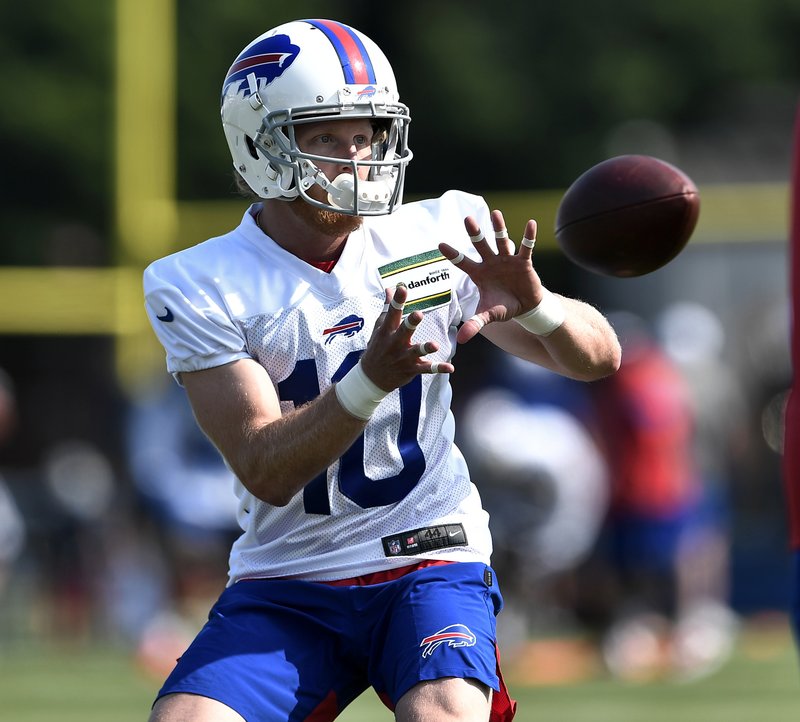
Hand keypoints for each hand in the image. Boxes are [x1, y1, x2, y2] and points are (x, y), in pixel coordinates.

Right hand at [360, 283, 454, 390]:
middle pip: (404, 331)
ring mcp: (404, 357)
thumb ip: (387, 308)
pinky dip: (439, 368)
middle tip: (418, 314)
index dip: (397, 300)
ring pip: (417, 351)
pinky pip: (427, 368)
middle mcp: (395, 343)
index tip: (402, 288)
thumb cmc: (377, 347)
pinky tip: (450, 368)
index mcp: (387, 331)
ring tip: (435, 345)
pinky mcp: (412, 368)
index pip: (392, 313)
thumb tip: (389, 288)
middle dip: (411, 323)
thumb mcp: (379, 327)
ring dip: (426, 348)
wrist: (372, 377)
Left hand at [439, 210, 543, 343]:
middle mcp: (491, 263)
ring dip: (499, 228)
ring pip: (502, 241)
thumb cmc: (503, 307)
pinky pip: (526, 247)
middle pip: (480, 245)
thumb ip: (475, 324)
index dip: (452, 254)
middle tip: (467, 219)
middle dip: (475, 233)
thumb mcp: (488, 315)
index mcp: (479, 274)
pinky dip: (529, 236)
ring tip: (495, 213)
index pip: (463, 262)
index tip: (439, 244)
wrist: (525, 307)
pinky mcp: (523, 262)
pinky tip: (530, 223)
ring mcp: (507, 260)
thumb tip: (461, 340)